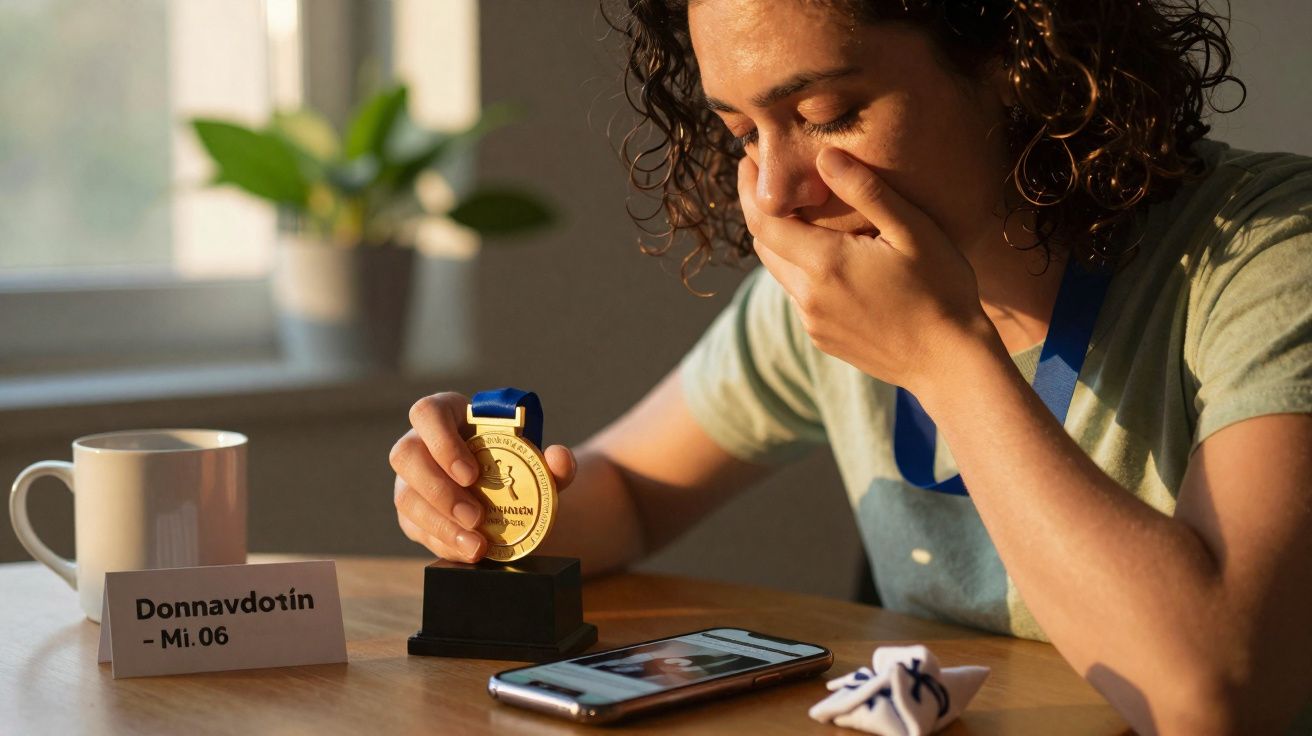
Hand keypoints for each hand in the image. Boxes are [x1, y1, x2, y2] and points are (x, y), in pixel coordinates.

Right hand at [391, 391, 577, 561]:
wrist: (511, 500)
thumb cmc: (518, 466)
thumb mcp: (539, 462)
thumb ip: (556, 460)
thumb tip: (559, 458)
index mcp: (447, 415)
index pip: (427, 413)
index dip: (442, 442)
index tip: (470, 473)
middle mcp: (420, 443)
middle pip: (406, 455)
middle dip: (439, 490)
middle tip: (475, 516)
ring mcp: (410, 479)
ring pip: (406, 497)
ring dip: (440, 524)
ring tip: (477, 544)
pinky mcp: (411, 512)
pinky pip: (415, 527)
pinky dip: (443, 542)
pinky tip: (469, 551)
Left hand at [738, 148, 992, 392]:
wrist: (950, 363)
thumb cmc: (942, 289)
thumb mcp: (913, 231)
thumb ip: (867, 191)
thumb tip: (824, 157)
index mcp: (825, 264)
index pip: (763, 221)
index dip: (749, 189)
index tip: (747, 161)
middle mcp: (808, 296)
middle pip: (765, 246)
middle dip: (761, 211)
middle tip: (769, 180)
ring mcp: (813, 322)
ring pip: (782, 273)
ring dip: (785, 244)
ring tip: (802, 215)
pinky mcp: (823, 339)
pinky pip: (801, 298)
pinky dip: (805, 272)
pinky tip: (831, 260)